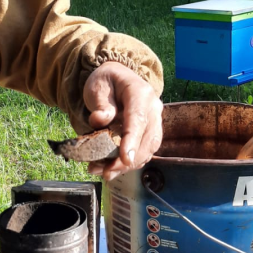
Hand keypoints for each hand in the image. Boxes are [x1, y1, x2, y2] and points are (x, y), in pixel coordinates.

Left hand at [83, 61, 162, 180]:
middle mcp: (153, 108)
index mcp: (140, 93)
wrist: (117, 79)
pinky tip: (113, 169)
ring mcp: (155, 121)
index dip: (132, 140)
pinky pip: (144, 152)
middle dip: (128, 160)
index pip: (138, 119)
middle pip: (147, 138)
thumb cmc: (107, 82)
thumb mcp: (98, 86)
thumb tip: (100, 120)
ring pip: (148, 149)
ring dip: (129, 165)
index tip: (125, 158)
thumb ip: (100, 104)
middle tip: (106, 172)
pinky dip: (130, 163)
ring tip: (106, 173)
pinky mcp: (150, 133)